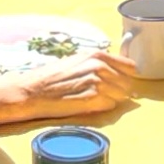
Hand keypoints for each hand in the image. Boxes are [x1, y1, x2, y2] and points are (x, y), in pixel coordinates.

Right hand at [3, 49, 137, 118]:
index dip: (126, 77)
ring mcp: (97, 82)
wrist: (33, 91)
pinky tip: (89, 105)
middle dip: (120, 91)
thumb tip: (119, 75)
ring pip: (121, 96)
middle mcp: (100, 66)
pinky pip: (110, 105)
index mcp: (97, 55)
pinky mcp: (92, 98)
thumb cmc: (53, 78)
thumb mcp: (78, 62)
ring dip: (111, 100)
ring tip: (93, 100)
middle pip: (128, 83)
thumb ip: (99, 65)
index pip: (130, 67)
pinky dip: (103, 108)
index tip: (119, 84)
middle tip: (103, 95)